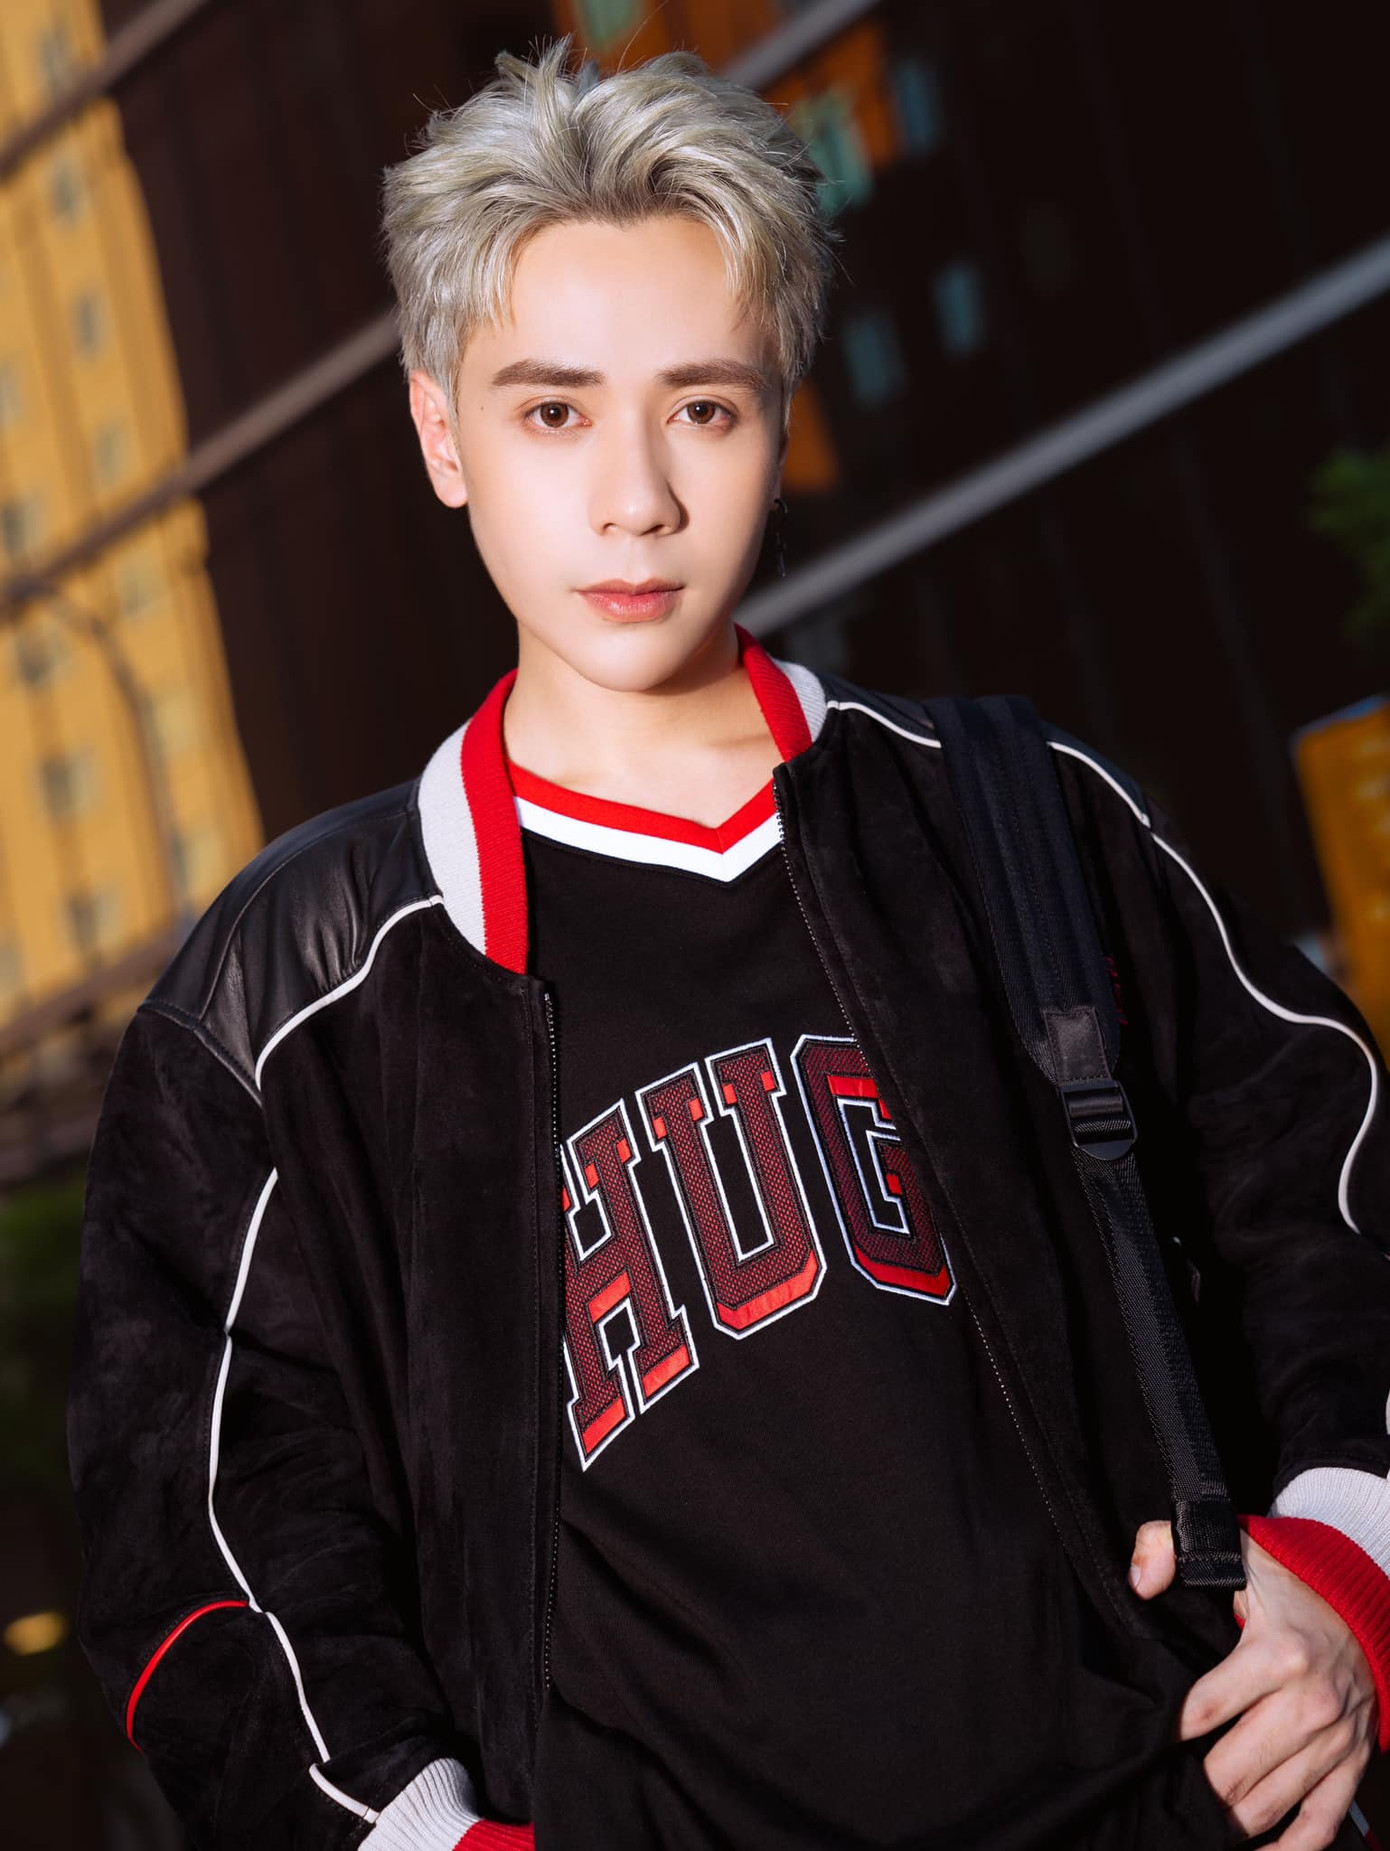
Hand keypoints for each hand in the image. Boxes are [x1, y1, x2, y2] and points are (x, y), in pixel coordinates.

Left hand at [1128, 1519, 1375, 1846]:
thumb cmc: (1289, 1581)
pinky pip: (1321, 1824)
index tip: (1138, 1747)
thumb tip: (1138, 1584)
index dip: (1165, 1734)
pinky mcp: (1353, 1764)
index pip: (1203, 1709)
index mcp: (1275, 1655)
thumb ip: (1171, 1547)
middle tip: (1156, 1794)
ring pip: (1270, 1804)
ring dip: (1227, 1823)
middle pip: (1232, 1770)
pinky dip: (1288, 1850)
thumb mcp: (1234, 1548)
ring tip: (1189, 1826)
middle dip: (1191, 1788)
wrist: (1365, 1606)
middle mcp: (1309, 1705)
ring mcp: (1335, 1742)